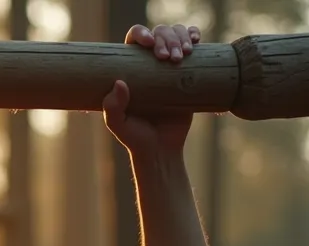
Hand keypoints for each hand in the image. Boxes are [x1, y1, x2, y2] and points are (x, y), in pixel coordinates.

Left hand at [103, 23, 201, 156]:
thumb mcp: (118, 125)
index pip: (134, 39)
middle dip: (166, 38)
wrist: (161, 148)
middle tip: (169, 58)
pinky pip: (191, 46)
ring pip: (176, 35)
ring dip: (180, 37)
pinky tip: (195, 40)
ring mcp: (170, 66)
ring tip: (182, 56)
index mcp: (130, 68)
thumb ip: (112, 108)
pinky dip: (193, 36)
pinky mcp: (188, 71)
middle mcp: (149, 63)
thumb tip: (119, 83)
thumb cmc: (135, 136)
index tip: (150, 44)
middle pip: (159, 33)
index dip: (142, 33)